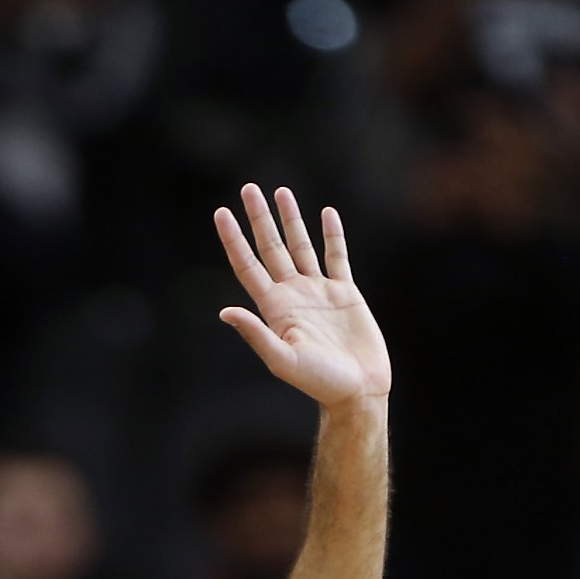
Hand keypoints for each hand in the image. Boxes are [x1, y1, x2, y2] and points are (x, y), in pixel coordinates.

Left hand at [215, 185, 390, 407]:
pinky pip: (337, 256)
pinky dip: (332, 235)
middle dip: (259, 218)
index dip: (233, 239)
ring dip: (291, 219)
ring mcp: (318, 292)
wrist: (358, 390)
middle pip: (271, 247)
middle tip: (248, 188)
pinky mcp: (345, 293)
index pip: (248, 265)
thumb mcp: (282, 360)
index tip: (221, 212)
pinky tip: (327, 214)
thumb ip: (255, 333)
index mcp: (274, 308)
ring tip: (281, 192)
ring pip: (301, 246)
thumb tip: (225, 311)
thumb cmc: (319, 382)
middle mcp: (293, 294)